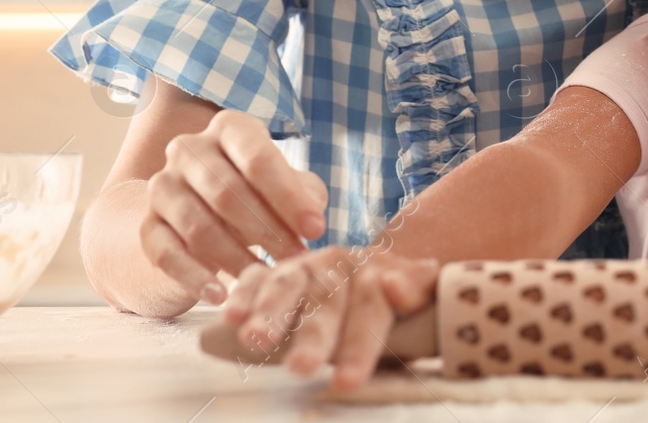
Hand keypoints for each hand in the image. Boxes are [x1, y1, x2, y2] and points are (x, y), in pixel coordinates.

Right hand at [141, 109, 327, 303]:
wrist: (198, 210)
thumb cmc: (257, 192)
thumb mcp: (284, 184)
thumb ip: (304, 194)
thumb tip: (312, 219)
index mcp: (229, 128)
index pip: (258, 159)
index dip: (289, 197)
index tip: (316, 230)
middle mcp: (189, 149)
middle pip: (228, 193)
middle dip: (268, 230)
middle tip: (296, 260)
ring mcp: (162, 186)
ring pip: (199, 226)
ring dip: (236, 258)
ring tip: (265, 280)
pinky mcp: (147, 225)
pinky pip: (167, 254)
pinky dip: (194, 277)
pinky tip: (220, 295)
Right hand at [222, 248, 439, 389]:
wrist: (366, 267)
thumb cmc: (393, 293)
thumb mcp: (416, 290)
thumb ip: (418, 289)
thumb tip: (398, 287)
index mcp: (375, 269)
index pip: (371, 307)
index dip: (361, 345)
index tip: (349, 381)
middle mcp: (334, 266)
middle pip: (325, 303)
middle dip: (312, 337)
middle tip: (301, 368)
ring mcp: (299, 268)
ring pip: (285, 288)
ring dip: (269, 315)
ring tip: (255, 342)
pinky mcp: (267, 274)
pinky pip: (251, 280)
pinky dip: (240, 297)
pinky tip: (230, 317)